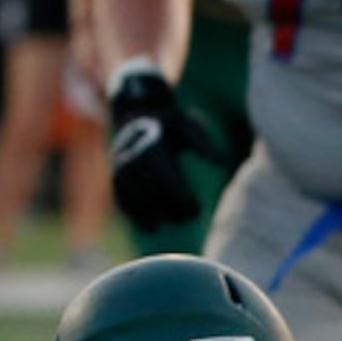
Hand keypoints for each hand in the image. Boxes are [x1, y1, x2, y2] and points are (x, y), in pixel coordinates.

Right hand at [106, 63, 226, 230]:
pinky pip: (121, 197)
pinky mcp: (115, 174)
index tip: (198, 209)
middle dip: (168, 205)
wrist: (138, 113)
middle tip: (188, 218)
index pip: (166, 175)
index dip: (180, 195)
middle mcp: (131, 153)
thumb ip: (204, 145)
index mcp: (151, 142)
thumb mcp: (188, 126)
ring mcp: (120, 165)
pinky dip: (134, 213)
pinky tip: (150, 228)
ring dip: (149, 214)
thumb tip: (225, 162)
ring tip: (167, 227)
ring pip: (133, 195)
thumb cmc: (170, 123)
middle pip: (150, 187)